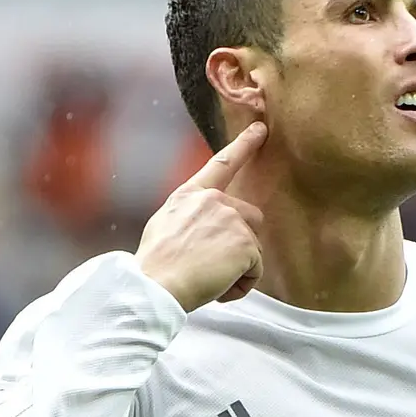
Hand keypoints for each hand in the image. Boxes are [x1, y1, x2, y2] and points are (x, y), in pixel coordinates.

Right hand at [135, 122, 266, 311]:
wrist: (154, 285)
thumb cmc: (155, 265)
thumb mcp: (165, 226)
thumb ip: (192, 217)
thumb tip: (207, 231)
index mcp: (190, 194)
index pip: (222, 164)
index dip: (243, 145)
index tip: (261, 129)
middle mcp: (213, 200)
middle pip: (250, 219)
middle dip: (240, 244)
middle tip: (210, 267)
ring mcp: (231, 219)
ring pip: (252, 249)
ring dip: (236, 269)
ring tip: (206, 278)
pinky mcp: (245, 242)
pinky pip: (255, 271)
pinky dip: (240, 285)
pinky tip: (216, 287)